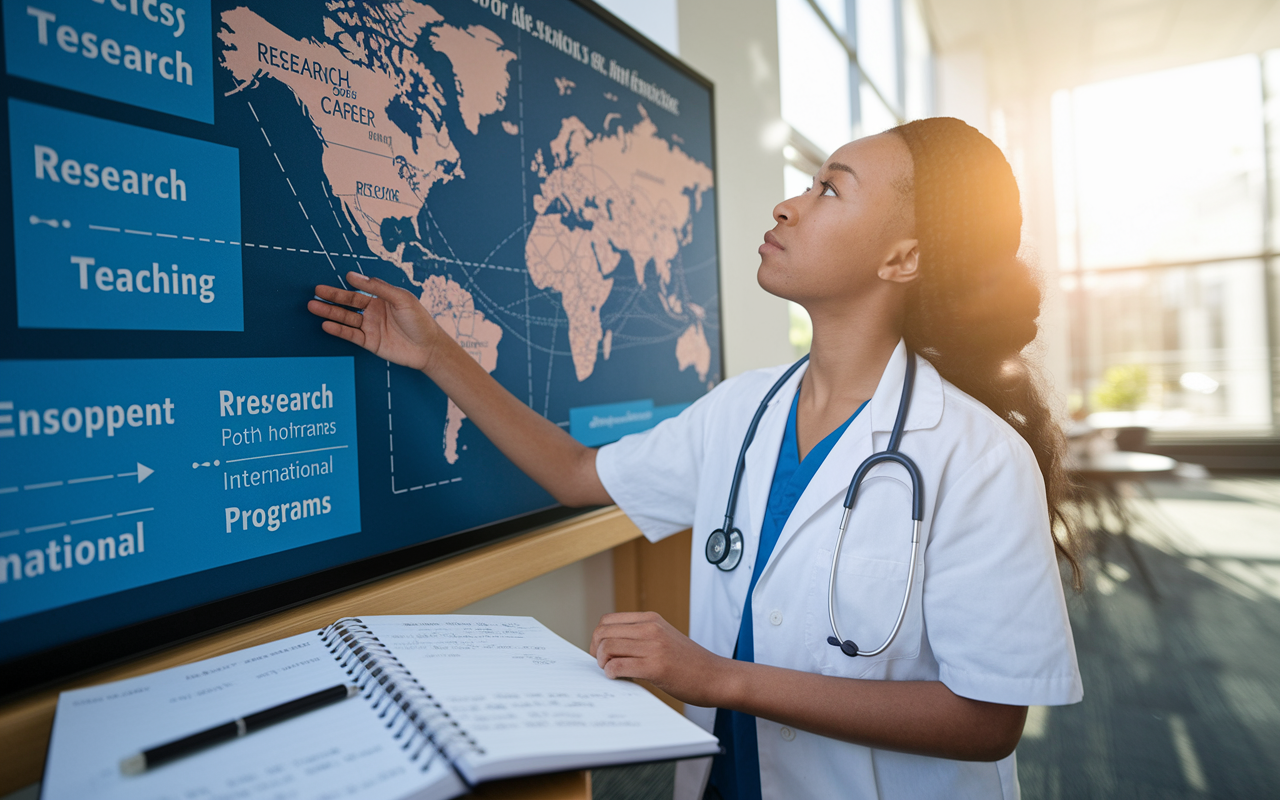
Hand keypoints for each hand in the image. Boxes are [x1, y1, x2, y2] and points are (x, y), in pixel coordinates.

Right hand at [308, 272, 445, 370]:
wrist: (428, 348)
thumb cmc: (419, 320)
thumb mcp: (401, 299)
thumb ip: (378, 287)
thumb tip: (354, 276)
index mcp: (382, 299)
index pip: (360, 290)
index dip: (347, 285)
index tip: (338, 278)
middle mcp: (374, 312)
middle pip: (348, 303)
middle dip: (332, 297)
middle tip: (315, 292)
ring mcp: (371, 327)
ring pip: (346, 318)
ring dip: (330, 312)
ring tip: (313, 306)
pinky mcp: (370, 343)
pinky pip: (350, 335)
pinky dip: (338, 330)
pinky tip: (326, 324)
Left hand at [590, 612, 730, 707]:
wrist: (717, 676)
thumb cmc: (690, 663)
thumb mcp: (664, 638)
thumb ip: (641, 636)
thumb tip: (608, 647)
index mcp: (651, 619)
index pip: (607, 620)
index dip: (598, 638)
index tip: (602, 654)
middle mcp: (651, 628)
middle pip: (603, 633)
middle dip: (596, 651)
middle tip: (604, 665)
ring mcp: (654, 646)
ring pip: (607, 648)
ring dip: (603, 664)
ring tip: (612, 673)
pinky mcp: (656, 666)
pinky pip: (618, 667)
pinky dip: (612, 674)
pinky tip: (620, 679)